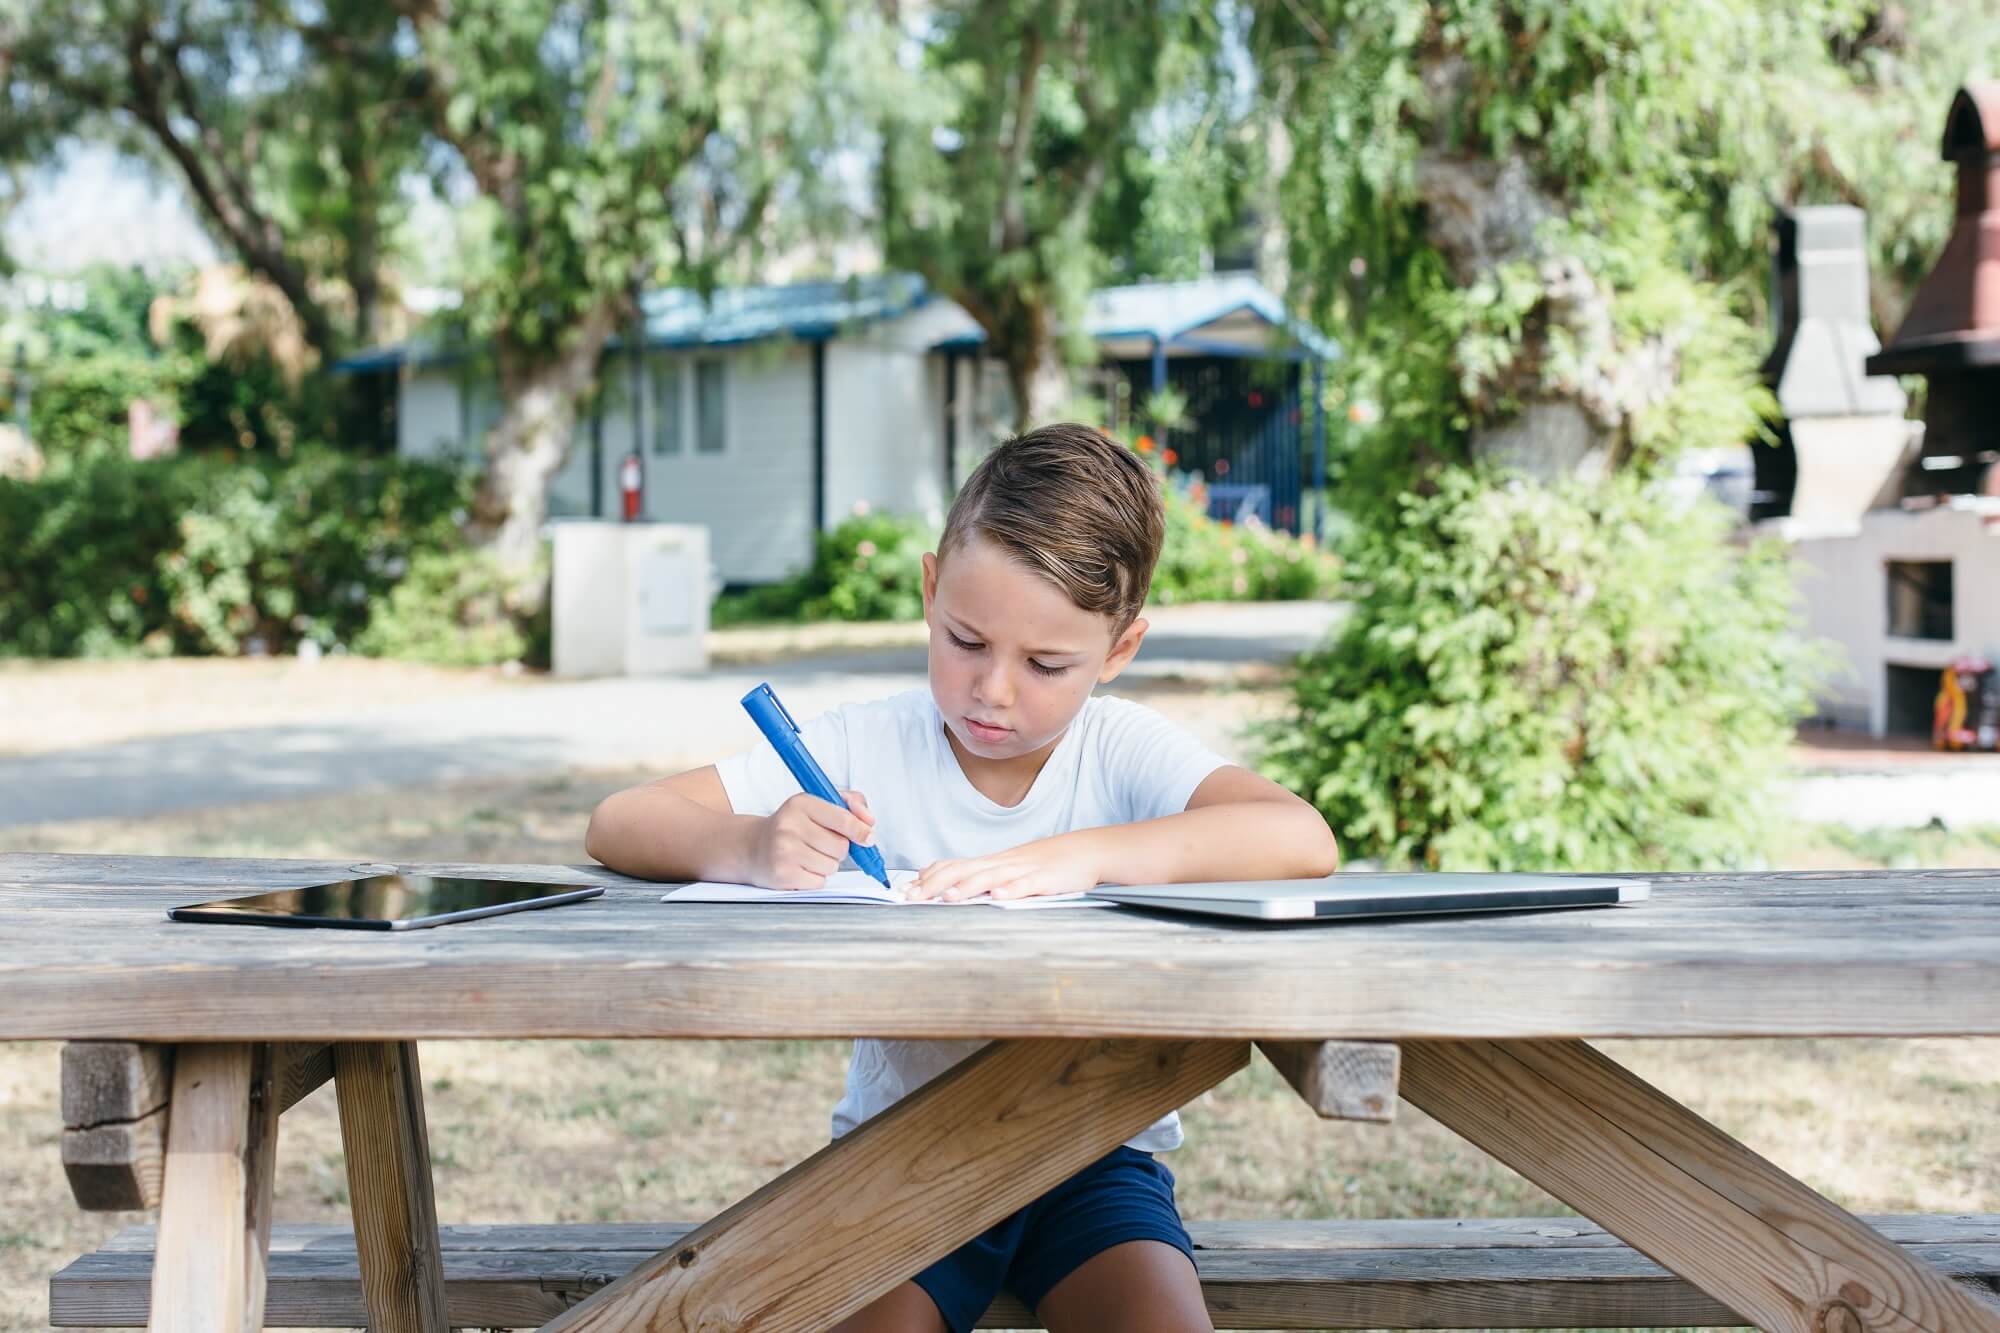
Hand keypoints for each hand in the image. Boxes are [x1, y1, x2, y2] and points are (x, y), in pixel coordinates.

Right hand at [749, 790, 874, 889]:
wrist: (753, 847)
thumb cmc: (792, 826)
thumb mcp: (817, 804)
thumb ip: (850, 804)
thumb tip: (869, 822)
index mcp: (801, 803)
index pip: (843, 819)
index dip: (861, 830)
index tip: (868, 837)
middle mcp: (790, 825)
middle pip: (841, 846)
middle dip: (839, 849)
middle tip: (822, 844)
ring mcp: (784, 851)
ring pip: (832, 866)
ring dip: (827, 864)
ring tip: (808, 855)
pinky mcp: (783, 875)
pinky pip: (819, 882)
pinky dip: (815, 878)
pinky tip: (800, 867)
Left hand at [906, 833, 1101, 902]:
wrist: (1086, 851)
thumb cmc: (1046, 864)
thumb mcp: (1010, 869)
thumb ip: (983, 877)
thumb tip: (950, 887)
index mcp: (992, 863)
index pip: (953, 866)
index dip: (928, 877)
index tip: (905, 891)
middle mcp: (1002, 864)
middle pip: (963, 870)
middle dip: (936, 884)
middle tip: (912, 898)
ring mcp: (1023, 870)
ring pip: (990, 877)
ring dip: (967, 887)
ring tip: (948, 898)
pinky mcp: (1045, 879)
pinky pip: (1027, 885)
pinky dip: (1012, 891)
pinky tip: (999, 897)